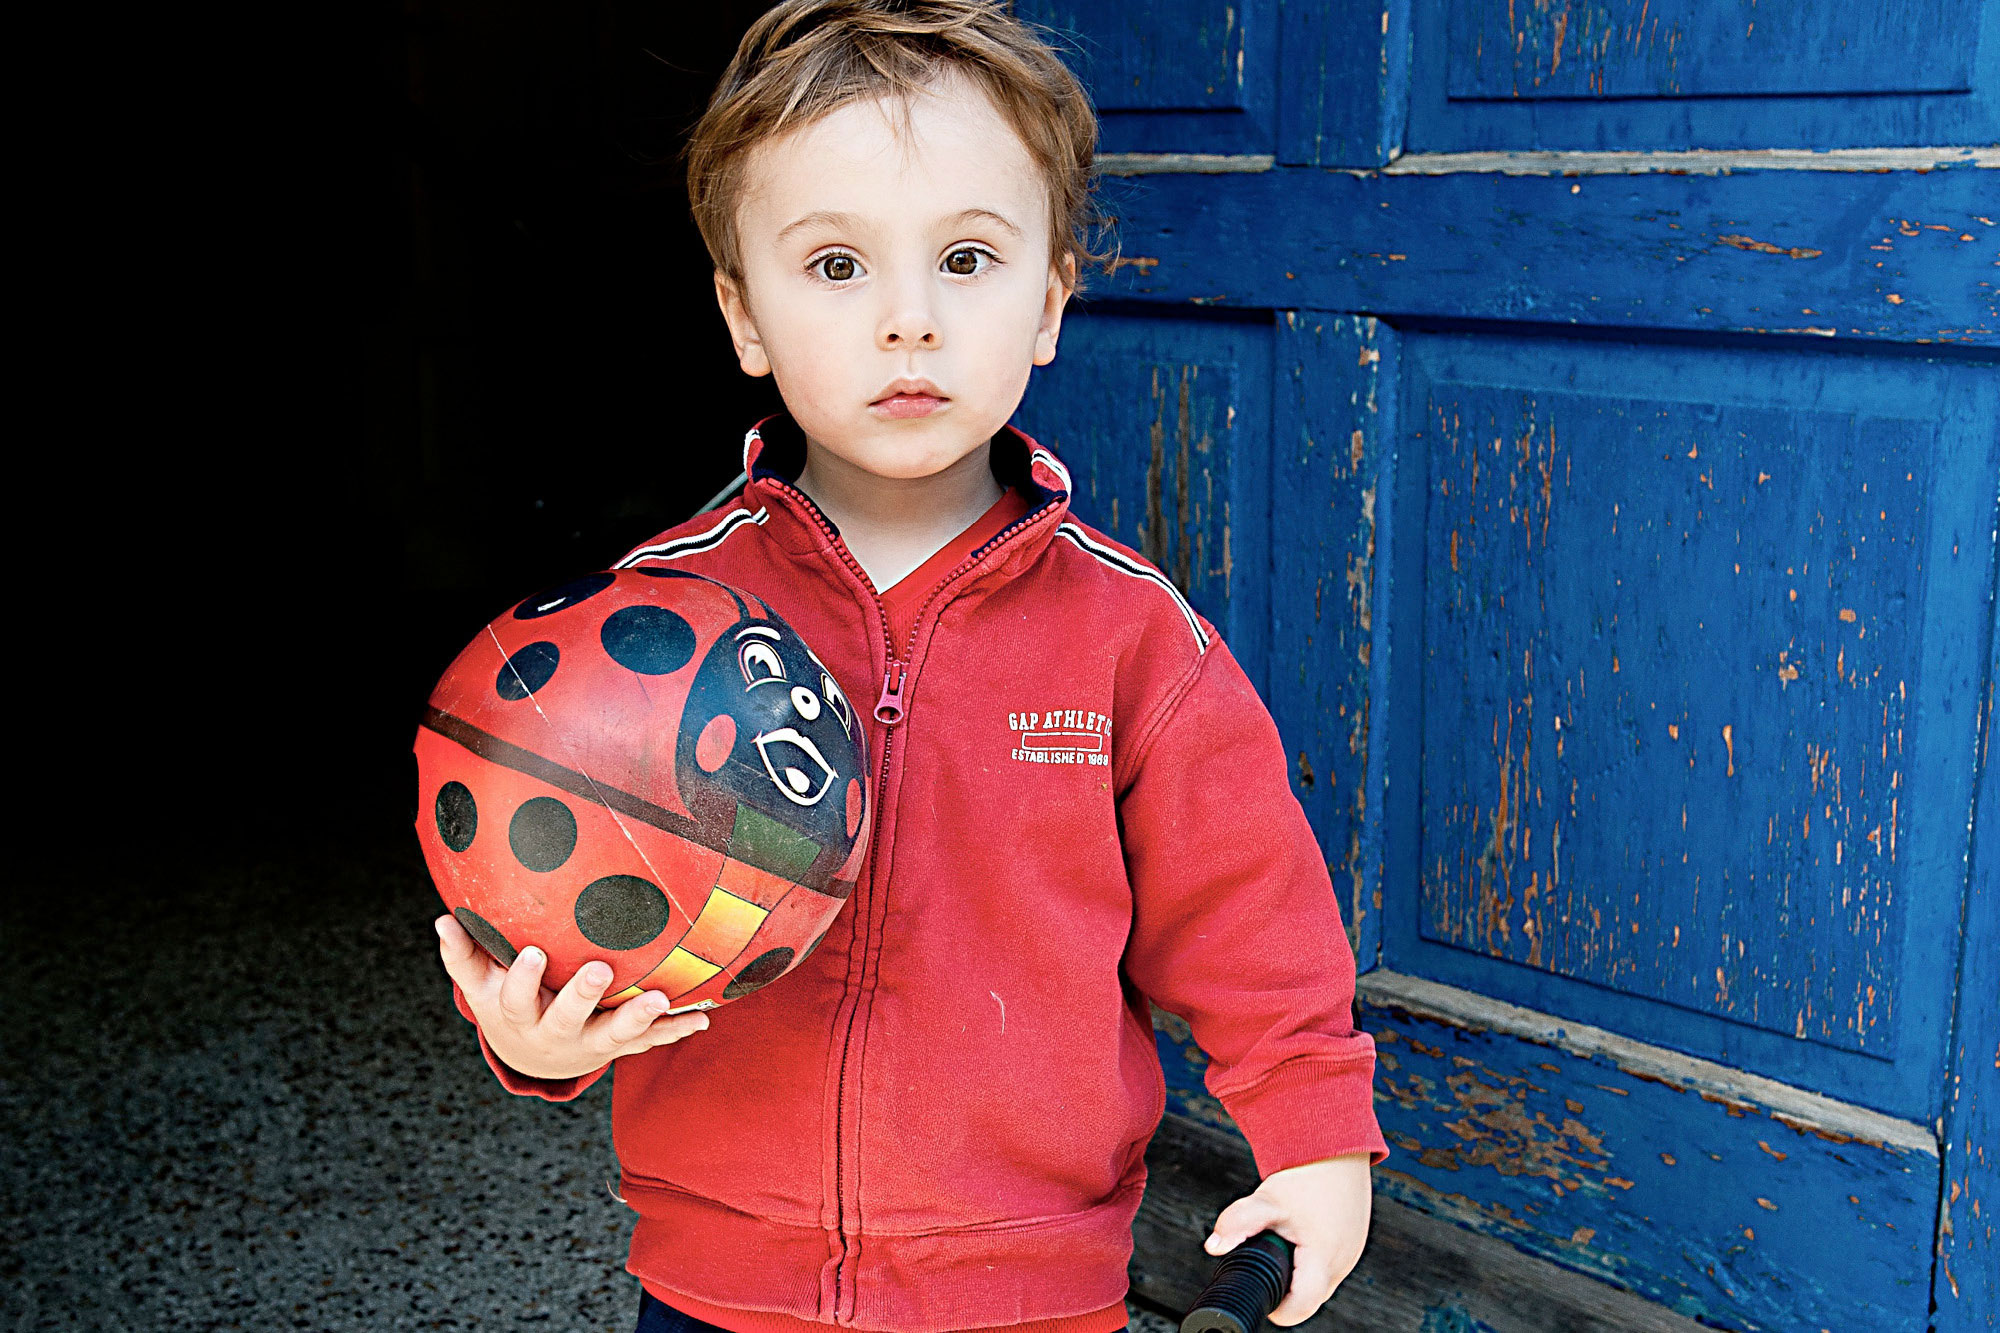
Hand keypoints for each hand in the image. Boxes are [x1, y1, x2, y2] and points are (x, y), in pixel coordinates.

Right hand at [435, 913, 708, 1080]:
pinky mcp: (620, 1047)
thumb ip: (463, 954)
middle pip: (567, 1019)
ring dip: (639, 1018)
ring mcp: (591, 1044)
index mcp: (519, 1016)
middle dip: (583, 995)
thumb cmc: (506, 1002)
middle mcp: (555, 1034)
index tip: (533, 951)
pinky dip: (675, 1030)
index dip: (523, 978)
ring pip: (615, 1036)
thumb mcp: (482, 985)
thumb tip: (442, 920)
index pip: (515, 998)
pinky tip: (702, 1018)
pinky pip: (649, 1041)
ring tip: (661, 999)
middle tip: (601, 969)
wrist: (535, 1055)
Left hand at [1202, 1152, 1372, 1324]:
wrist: (1338, 1146)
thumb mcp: (1267, 1201)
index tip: (1262, 1295)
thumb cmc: (1305, 1174)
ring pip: (1322, 1281)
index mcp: (1322, 1259)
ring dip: (1301, 1273)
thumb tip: (1213, 1246)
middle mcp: (1342, 1261)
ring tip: (1283, 1246)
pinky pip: (1332, 1263)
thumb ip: (1238, 1223)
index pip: (1300, 1307)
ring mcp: (1352, 1252)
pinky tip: (1300, 1238)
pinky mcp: (1354, 1241)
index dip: (1277, 1309)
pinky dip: (1314, 1258)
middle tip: (1266, 1261)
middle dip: (1287, 1289)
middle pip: (1310, 1298)